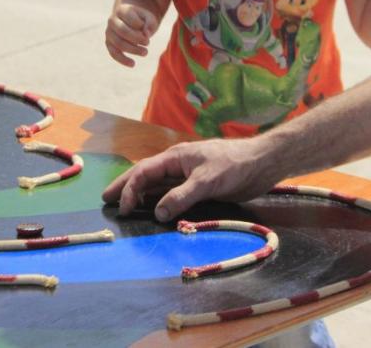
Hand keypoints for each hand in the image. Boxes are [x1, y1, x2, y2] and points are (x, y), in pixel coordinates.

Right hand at [101, 137, 285, 220]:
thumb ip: (182, 196)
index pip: (145, 171)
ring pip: (159, 185)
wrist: (263, 163)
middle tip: (107, 199)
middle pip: (146, 175)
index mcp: (176, 157)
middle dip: (126, 186)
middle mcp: (179, 165)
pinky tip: (156, 210)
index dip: (130, 188)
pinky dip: (161, 201)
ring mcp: (189, 175)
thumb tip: (159, 213)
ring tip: (125, 205)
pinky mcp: (200, 186)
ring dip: (142, 194)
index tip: (123, 207)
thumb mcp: (207, 181)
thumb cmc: (236, 165)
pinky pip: (173, 194)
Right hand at [105, 3, 158, 66]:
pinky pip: (113, 53)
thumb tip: (146, 34)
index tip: (148, 31)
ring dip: (133, 50)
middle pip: (123, 31)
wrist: (130, 21)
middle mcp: (112, 20)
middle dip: (137, 39)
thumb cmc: (142, 20)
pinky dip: (123, 60)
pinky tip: (133, 64)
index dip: (141, 25)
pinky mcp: (109, 43)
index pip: (129, 18)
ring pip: (118, 43)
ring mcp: (109, 32)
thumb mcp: (149, 18)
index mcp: (122, 10)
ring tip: (146, 52)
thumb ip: (150, 23)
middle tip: (148, 43)